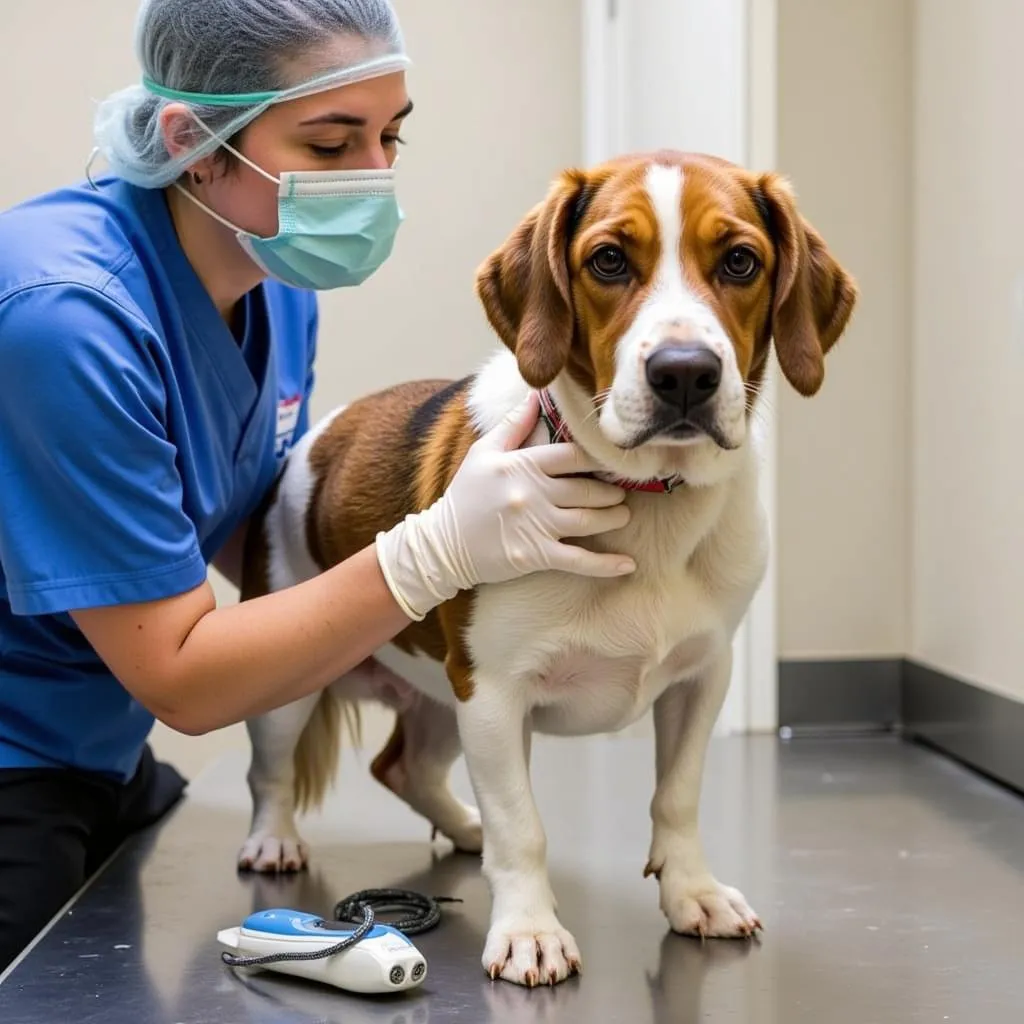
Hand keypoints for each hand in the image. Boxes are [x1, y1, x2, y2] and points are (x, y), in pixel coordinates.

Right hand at [375, 392, 635, 619]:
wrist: (441, 545)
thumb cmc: (465, 496)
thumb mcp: (484, 453)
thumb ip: (514, 425)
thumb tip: (537, 396)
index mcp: (522, 465)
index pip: (572, 455)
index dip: (598, 458)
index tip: (612, 462)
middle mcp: (532, 493)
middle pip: (587, 489)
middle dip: (611, 491)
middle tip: (622, 492)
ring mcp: (536, 525)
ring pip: (589, 520)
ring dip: (614, 519)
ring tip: (623, 516)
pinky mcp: (535, 556)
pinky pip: (579, 561)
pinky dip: (605, 564)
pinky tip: (628, 565)